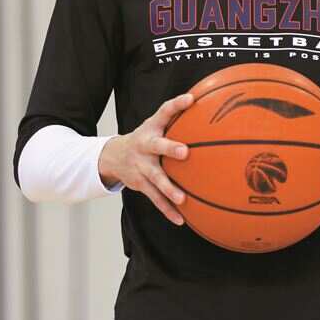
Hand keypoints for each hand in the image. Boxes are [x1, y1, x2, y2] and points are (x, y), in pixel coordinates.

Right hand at [98, 92, 193, 225]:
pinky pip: (155, 199)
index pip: (164, 112)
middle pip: (157, 146)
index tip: (191, 99)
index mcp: (151, 129)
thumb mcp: (156, 123)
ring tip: (182, 199)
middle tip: (185, 152)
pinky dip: (167, 210)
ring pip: (155, 179)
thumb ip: (177, 114)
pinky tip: (181, 220)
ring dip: (168, 189)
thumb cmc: (146, 136)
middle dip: (170, 149)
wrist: (114, 156)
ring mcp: (141, 167)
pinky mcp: (141, 184)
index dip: (177, 104)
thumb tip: (206, 101)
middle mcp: (144, 146)